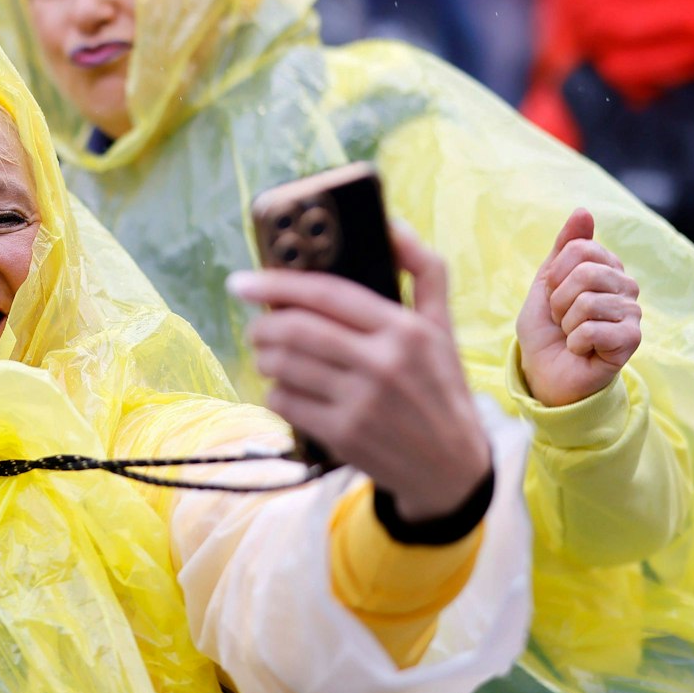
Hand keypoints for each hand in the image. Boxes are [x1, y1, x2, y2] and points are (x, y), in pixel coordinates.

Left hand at [230, 224, 490, 521]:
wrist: (451, 467)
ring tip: (270, 355)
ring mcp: (361, 401)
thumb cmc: (440, 387)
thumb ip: (425, 271)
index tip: (242, 281)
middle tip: (257, 326)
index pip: (326, 294)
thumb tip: (392, 225)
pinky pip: (285, 402)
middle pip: (295, 330)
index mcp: (405, 328)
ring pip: (283, 365)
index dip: (276, 283)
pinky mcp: (343, 434)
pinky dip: (275, 392)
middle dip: (262, 325)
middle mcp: (383, 362)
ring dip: (264, 357)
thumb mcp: (443, 327)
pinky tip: (287, 389)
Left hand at [516, 209, 640, 406]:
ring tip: (572, 335)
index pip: (581, 248)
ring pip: (588, 302)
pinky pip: (593, 330)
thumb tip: (583, 211)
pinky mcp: (632, 340)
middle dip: (559, 300)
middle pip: (586, 272)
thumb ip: (564, 248)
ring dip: (566, 324)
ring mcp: (632, 313)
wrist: (546, 372)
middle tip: (561, 319)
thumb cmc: (546, 329)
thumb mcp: (546, 283)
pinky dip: (576, 343)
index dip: (555, 275)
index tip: (552, 295)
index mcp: (607, 268)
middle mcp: (625, 286)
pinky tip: (582, 350)